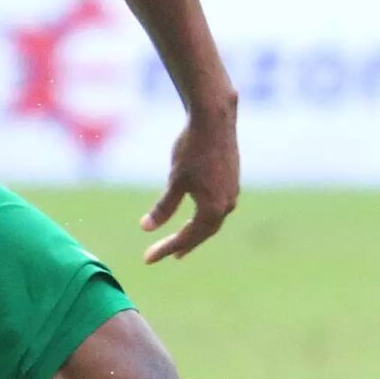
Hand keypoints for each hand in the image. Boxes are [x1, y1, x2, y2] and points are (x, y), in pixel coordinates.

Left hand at [140, 106, 239, 263]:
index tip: (148, 258)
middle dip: (183, 244)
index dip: (166, 248)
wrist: (215, 120)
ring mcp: (232, 193)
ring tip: (182, 239)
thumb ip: (163, 208)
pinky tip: (197, 213)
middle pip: (203, 233)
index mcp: (213, 208)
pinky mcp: (232, 181)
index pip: (187, 237)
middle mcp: (227, 204)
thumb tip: (146, 229)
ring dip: (196, 231)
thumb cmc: (192, 149)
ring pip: (213, 221)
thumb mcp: (175, 181)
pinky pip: (218, 208)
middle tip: (165, 254)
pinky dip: (205, 216)